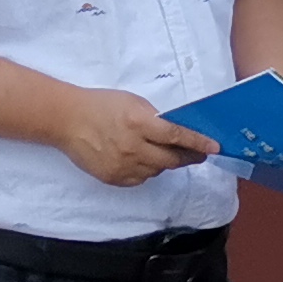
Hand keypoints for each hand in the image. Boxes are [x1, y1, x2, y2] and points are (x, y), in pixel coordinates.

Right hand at [53, 86, 199, 187]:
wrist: (68, 120)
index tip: (215, 148)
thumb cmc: (103, 105)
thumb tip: (177, 133)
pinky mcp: (113, 178)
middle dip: (189, 157)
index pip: (177, 137)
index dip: (198, 143)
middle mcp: (133, 147)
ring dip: (165, 163)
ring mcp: (123, 166)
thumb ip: (155, 119)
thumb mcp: (134, 103)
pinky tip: (142, 159)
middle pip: (171, 160)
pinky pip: (140, 179)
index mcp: (139, 123)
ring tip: (161, 152)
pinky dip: (146, 170)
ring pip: (157, 171)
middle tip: (199, 154)